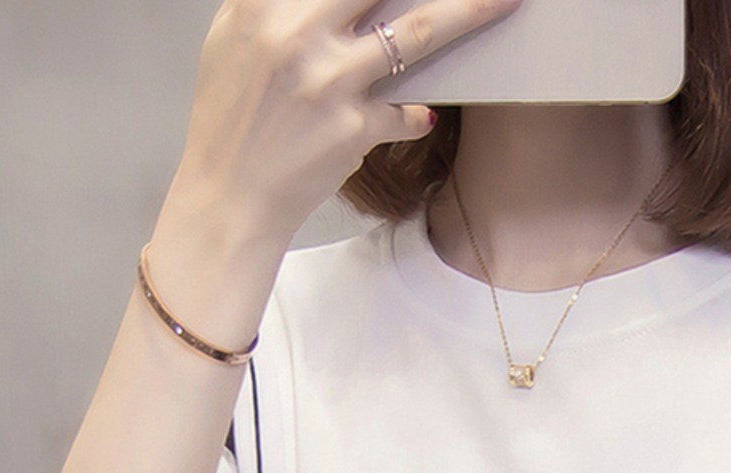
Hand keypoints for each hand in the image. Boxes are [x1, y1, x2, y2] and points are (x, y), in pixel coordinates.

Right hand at [178, 0, 525, 246]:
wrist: (229, 195)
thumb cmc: (231, 117)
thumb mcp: (235, 36)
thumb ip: (274, 1)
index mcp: (261, 4)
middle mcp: (295, 34)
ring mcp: (329, 81)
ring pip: (418, 31)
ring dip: (468, 13)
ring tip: (501, 1)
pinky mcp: (354, 128)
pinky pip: (405, 110)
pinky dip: (414, 114)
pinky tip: (420, 115)